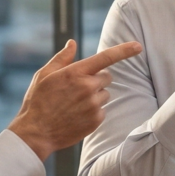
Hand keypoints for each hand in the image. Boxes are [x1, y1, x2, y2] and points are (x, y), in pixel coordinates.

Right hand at [10, 39, 143, 160]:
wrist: (36, 133)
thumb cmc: (38, 101)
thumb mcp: (44, 75)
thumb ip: (62, 58)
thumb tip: (72, 43)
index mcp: (75, 72)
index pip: (106, 57)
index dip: (124, 50)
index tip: (138, 46)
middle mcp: (87, 87)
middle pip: (107, 77)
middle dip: (97, 79)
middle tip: (78, 88)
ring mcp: (93, 104)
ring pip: (105, 94)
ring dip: (95, 96)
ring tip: (74, 104)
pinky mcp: (96, 120)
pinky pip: (102, 110)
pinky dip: (93, 111)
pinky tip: (77, 114)